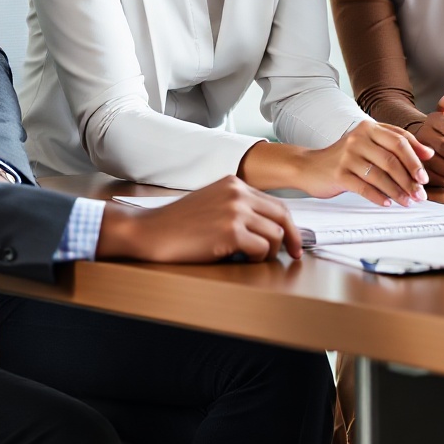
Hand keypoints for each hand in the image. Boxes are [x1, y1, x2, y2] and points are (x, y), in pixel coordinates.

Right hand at [97, 178, 300, 263]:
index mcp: (235, 183)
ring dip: (268, 252)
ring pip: (274, 235)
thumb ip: (238, 207)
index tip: (293, 241)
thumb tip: (268, 227)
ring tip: (251, 258)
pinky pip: (260, 250)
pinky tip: (241, 260)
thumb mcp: (212, 203)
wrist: (151, 231)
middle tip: (293, 255)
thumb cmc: (178, 224)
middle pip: (282, 217)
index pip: (276, 203)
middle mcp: (238, 193)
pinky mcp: (230, 232)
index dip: (288, 225)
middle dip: (291, 239)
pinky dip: (256, 259)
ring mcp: (235, 211)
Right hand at [249, 121, 433, 204]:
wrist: (309, 166)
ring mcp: (347, 155)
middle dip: (410, 178)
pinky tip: (388, 204)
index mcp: (368, 127)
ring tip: (408, 202)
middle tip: (421, 193)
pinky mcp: (339, 173)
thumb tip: (427, 153)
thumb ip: (395, 144)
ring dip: (398, 191)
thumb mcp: (368, 144)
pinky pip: (364, 187)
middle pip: (392, 157)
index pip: (400, 140)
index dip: (416, 158)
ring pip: (380, 174)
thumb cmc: (344, 157)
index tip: (426, 175)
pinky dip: (379, 197)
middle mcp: (358, 138)